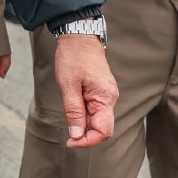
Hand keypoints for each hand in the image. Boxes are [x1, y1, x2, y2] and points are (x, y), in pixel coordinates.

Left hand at [54, 33, 117, 147]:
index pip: (103, 132)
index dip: (87, 141)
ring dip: (83, 123)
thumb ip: (73, 112)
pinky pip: (95, 110)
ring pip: (98, 119)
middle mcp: (110, 98)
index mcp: (105, 98)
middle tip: (66, 130)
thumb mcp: (68, 85)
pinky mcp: (101, 91)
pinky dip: (84, 114)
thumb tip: (76, 135)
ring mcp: (107, 94)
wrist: (78, 35)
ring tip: (69, 110)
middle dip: (84, 133)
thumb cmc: (73, 57)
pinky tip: (74, 106)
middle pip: (101, 128)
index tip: (70, 141)